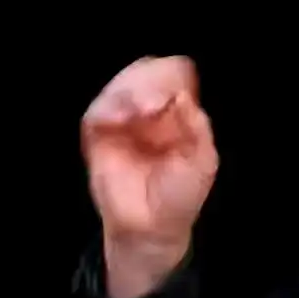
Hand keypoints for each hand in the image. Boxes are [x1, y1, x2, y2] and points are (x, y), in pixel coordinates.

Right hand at [82, 56, 217, 297]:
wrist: (152, 226)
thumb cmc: (180, 195)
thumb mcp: (202, 162)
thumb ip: (197, 129)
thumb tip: (183, 97)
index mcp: (179, 111)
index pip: (175, 74)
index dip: (173, 77)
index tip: (174, 98)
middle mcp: (150, 110)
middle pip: (146, 70)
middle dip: (149, 81)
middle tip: (151, 105)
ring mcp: (124, 121)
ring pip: (120, 85)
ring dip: (127, 92)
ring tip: (136, 113)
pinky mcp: (99, 136)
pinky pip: (96, 111)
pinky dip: (106, 109)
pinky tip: (116, 119)